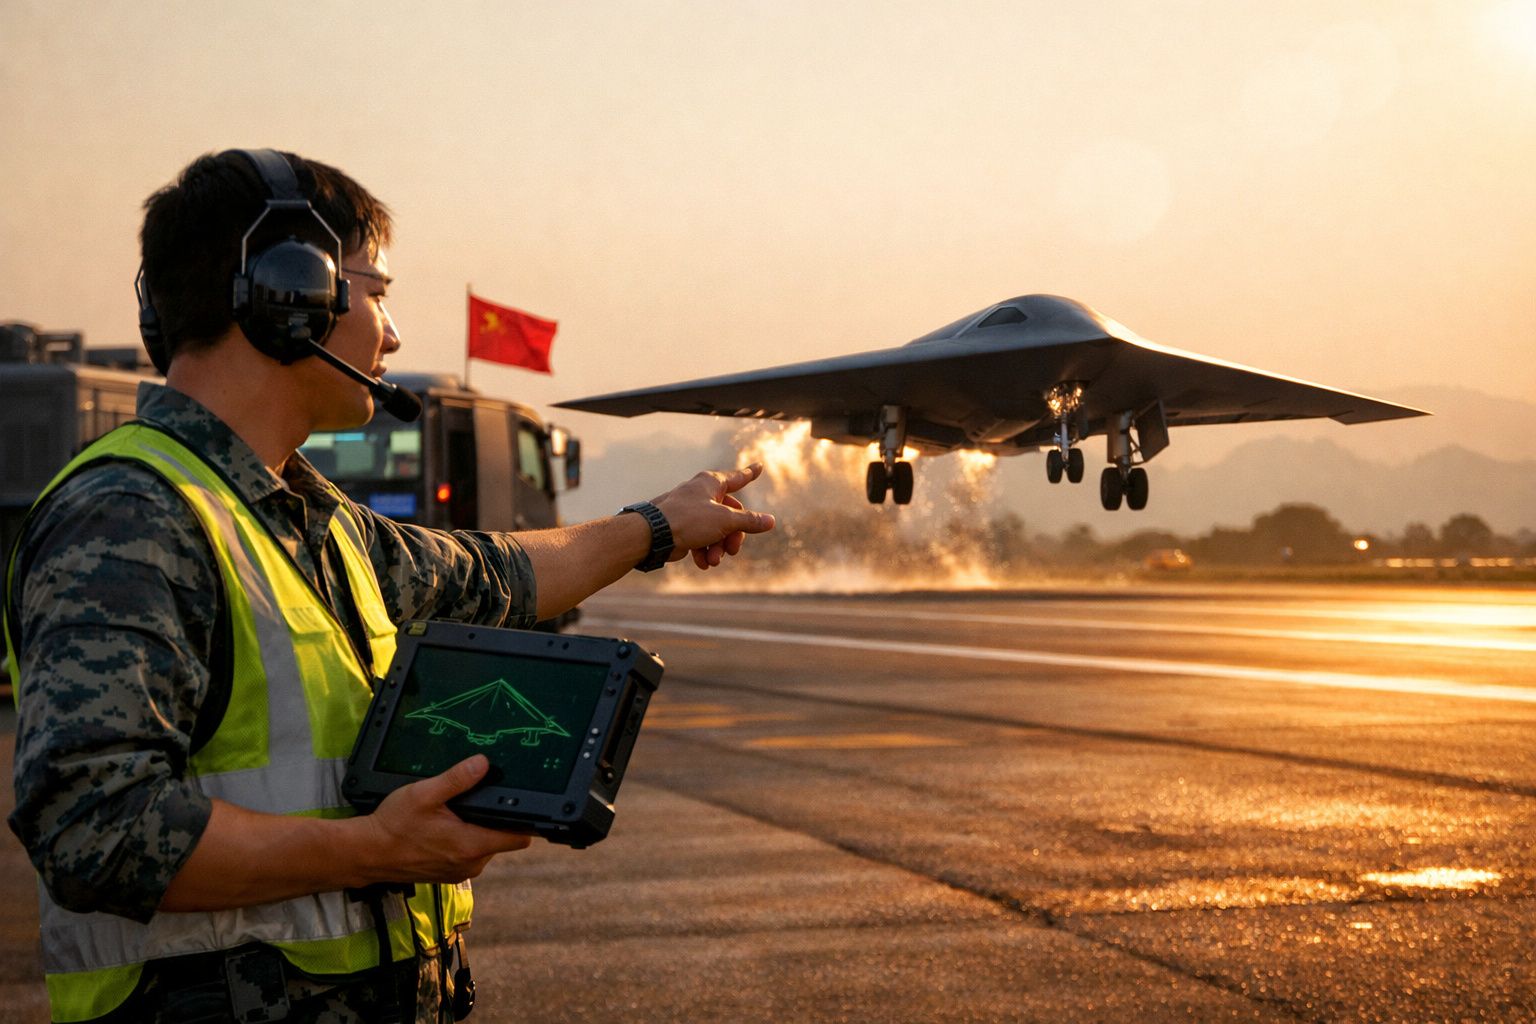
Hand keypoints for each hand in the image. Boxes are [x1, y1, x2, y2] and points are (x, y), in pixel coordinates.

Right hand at [360, 754, 532, 883]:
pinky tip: (447, 826)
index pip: (519, 838)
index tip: (520, 804)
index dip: (525, 820)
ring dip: (478, 830)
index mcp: (471, 846)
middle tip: (477, 800)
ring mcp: (460, 872)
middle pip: (504, 840)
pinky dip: (464, 840)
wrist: (367, 853)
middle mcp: (470, 864)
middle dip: (496, 820)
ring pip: (486, 847)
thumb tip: (482, 764)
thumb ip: (456, 779)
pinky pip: (469, 854)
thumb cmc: (393, 826)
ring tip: (457, 813)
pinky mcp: (449, 874)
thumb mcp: (425, 794)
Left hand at [651, 463, 775, 569]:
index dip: (750, 473)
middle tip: (733, 550)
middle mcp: (701, 494)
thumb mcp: (725, 520)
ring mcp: (691, 511)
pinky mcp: (682, 527)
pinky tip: (702, 563)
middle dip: (733, 536)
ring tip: (713, 560)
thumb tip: (770, 521)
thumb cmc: (688, 520)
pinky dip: (704, 551)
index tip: (759, 465)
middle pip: (730, 514)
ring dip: (718, 548)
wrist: (653, 535)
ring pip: (715, 530)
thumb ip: (749, 521)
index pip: (737, 478)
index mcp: (711, 483)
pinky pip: (701, 539)